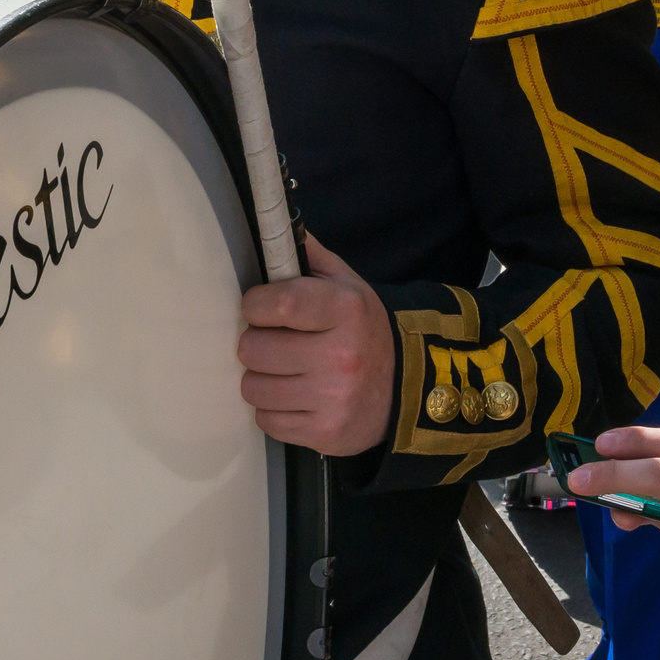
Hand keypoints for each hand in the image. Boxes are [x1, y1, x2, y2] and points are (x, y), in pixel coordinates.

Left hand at [238, 236, 394, 457]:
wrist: (406, 387)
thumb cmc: (363, 330)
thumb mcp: (348, 285)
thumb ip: (308, 257)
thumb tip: (274, 225)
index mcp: (345, 310)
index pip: (277, 304)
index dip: (255, 305)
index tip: (260, 308)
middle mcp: (340, 356)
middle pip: (253, 350)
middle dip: (257, 344)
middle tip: (277, 343)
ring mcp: (333, 399)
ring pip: (253, 388)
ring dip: (262, 379)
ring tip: (286, 371)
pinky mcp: (325, 434)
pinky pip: (266, 420)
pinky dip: (274, 409)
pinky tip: (296, 397)